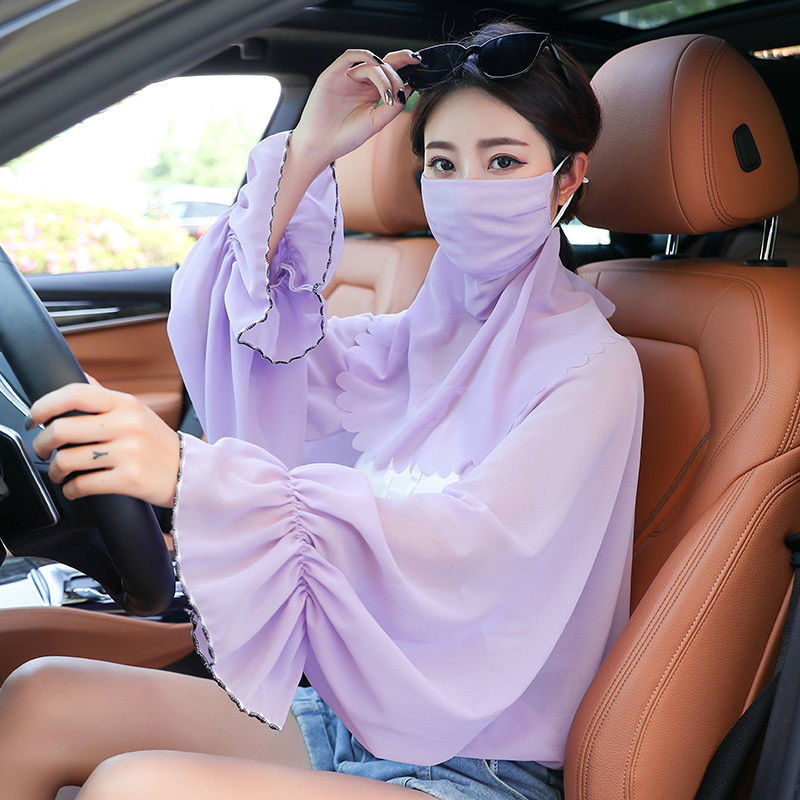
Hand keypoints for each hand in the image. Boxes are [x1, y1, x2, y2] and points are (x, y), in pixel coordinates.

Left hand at [29, 381, 180, 507]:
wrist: (190, 472)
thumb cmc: (159, 444)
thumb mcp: (138, 411)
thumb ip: (106, 397)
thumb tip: (80, 378)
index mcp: (126, 404)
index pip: (75, 393)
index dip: (45, 404)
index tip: (35, 418)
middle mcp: (128, 425)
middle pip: (63, 429)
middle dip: (43, 444)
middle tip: (43, 450)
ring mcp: (129, 452)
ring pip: (68, 460)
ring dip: (55, 471)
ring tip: (60, 472)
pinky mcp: (129, 480)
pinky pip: (83, 485)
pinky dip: (71, 490)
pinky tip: (75, 488)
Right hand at [289, 48, 420, 169]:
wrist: (321, 145)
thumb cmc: (345, 137)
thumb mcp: (376, 123)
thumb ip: (394, 107)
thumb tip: (410, 88)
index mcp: (372, 94)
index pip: (391, 74)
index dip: (405, 66)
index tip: (419, 65)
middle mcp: (361, 83)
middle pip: (384, 63)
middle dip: (399, 65)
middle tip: (406, 79)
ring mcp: (348, 78)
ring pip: (371, 63)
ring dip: (384, 75)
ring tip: (387, 95)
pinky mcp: (333, 74)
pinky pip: (350, 56)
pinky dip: (364, 57)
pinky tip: (374, 68)